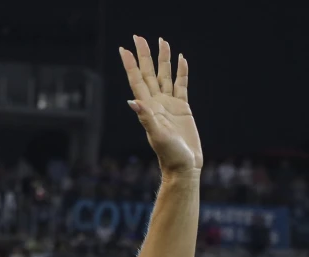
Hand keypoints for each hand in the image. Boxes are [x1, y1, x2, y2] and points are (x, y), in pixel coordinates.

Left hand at [119, 36, 201, 174]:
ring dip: (163, 59)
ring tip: (162, 41)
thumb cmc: (169, 155)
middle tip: (139, 37)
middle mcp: (157, 103)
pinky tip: (181, 60)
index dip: (131, 64)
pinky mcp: (183, 108)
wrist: (184, 166)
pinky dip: (181, 72)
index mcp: (148, 107)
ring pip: (165, 76)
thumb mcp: (157, 136)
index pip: (137, 81)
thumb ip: (146, 117)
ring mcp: (169, 105)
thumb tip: (133, 101)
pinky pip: (181, 85)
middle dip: (145, 55)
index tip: (124, 49)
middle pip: (149, 73)